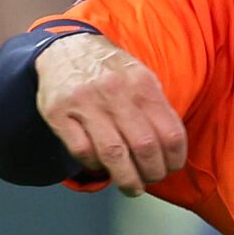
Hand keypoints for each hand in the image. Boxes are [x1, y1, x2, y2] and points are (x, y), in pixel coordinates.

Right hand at [35, 33, 187, 195]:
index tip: (171, 168)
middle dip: (152, 173)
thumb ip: (156, 108)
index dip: (175, 159)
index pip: (170, 132)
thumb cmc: (109, 69)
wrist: (65, 48)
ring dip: (126, 178)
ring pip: (113, 154)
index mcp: (142, 84)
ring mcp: (85, 103)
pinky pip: (82, 151)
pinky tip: (101, 166)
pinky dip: (95, 165)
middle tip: (150, 180)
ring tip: (131, 187)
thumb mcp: (140, 76)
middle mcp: (115, 92)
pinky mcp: (59, 113)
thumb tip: (171, 149)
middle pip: (144, 147)